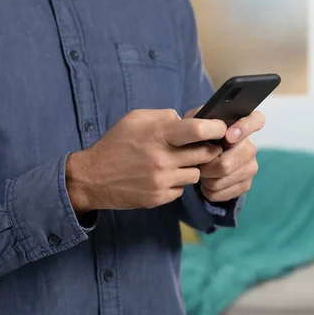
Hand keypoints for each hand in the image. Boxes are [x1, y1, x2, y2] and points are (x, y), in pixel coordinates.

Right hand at [65, 109, 226, 211]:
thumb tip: (190, 120)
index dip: (216, 128)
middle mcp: (162, 159)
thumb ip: (165, 117)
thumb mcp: (136, 119)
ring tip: (178, 162)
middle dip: (210, 149)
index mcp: (158, 135)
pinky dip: (178, 182)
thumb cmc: (116, 143)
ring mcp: (162, 181)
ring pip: (196, 174)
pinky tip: (165, 176)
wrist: (92, 178)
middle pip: (206, 154)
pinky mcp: (159, 198)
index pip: (198, 130)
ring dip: (192, 167)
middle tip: (205, 146)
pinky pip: (182, 189)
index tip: (221, 128)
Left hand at [194, 111, 264, 202]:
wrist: (203, 160)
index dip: (244, 128)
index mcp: (242, 126)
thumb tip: (204, 127)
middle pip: (228, 162)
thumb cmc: (201, 138)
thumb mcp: (197, 122)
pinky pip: (221, 192)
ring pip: (222, 179)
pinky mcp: (246, 184)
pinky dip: (208, 190)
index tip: (228, 136)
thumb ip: (200, 118)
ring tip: (202, 170)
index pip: (255, 120)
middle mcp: (250, 147)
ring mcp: (250, 167)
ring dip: (206, 177)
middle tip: (198, 162)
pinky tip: (206, 182)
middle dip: (207, 165)